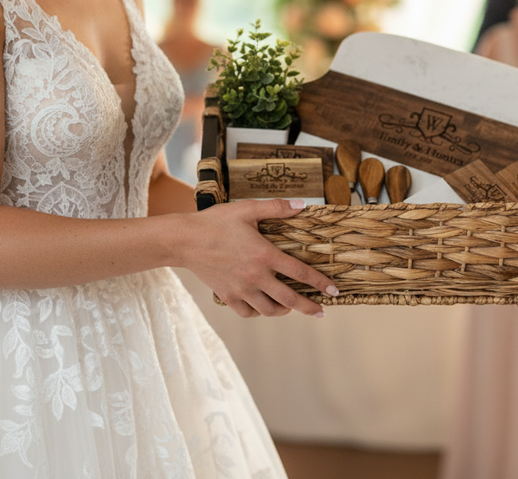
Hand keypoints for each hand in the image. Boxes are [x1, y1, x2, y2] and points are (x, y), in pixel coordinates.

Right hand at [182, 199, 338, 318]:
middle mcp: (255, 277)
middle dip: (308, 307)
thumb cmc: (215, 221)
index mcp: (264, 255)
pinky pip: (247, 313)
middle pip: (289, 299)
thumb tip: (302, 205)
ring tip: (290, 307)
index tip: (334, 292)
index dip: (320, 283)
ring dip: (283, 310)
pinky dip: (258, 312)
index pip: (300, 272)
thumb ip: (276, 207)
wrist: (184, 239)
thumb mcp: (247, 208)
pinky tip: (263, 306)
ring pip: (269, 310)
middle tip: (321, 312)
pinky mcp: (227, 296)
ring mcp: (240, 289)